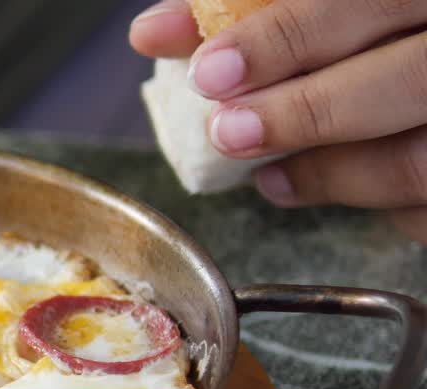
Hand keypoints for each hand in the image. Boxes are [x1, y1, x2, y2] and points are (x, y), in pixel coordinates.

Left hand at [129, 0, 426, 226]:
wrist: (412, 70)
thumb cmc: (362, 34)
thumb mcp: (320, 5)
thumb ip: (245, 4)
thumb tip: (153, 33)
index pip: (370, 0)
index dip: (288, 34)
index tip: (209, 70)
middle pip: (406, 82)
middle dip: (305, 111)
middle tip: (226, 130)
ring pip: (416, 160)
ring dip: (328, 171)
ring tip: (263, 171)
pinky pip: (423, 204)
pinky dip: (360, 199)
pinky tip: (299, 185)